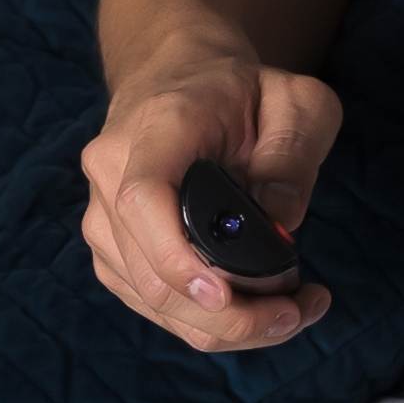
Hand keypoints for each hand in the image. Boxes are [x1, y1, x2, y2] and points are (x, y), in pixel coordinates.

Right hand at [76, 54, 346, 351]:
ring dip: (225, 327)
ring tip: (292, 312)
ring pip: (153, 303)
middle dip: (231, 316)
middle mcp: (110, 175)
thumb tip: (281, 225)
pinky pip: (152, 305)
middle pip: (151, 275)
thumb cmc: (240, 89)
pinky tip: (255, 311)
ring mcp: (102, 217)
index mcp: (154, 130)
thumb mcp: (294, 100)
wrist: (179, 75)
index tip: (228, 295)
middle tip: (301, 312)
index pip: (141, 200)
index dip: (177, 260)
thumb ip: (293, 156)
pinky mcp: (111, 249)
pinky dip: (205, 322)